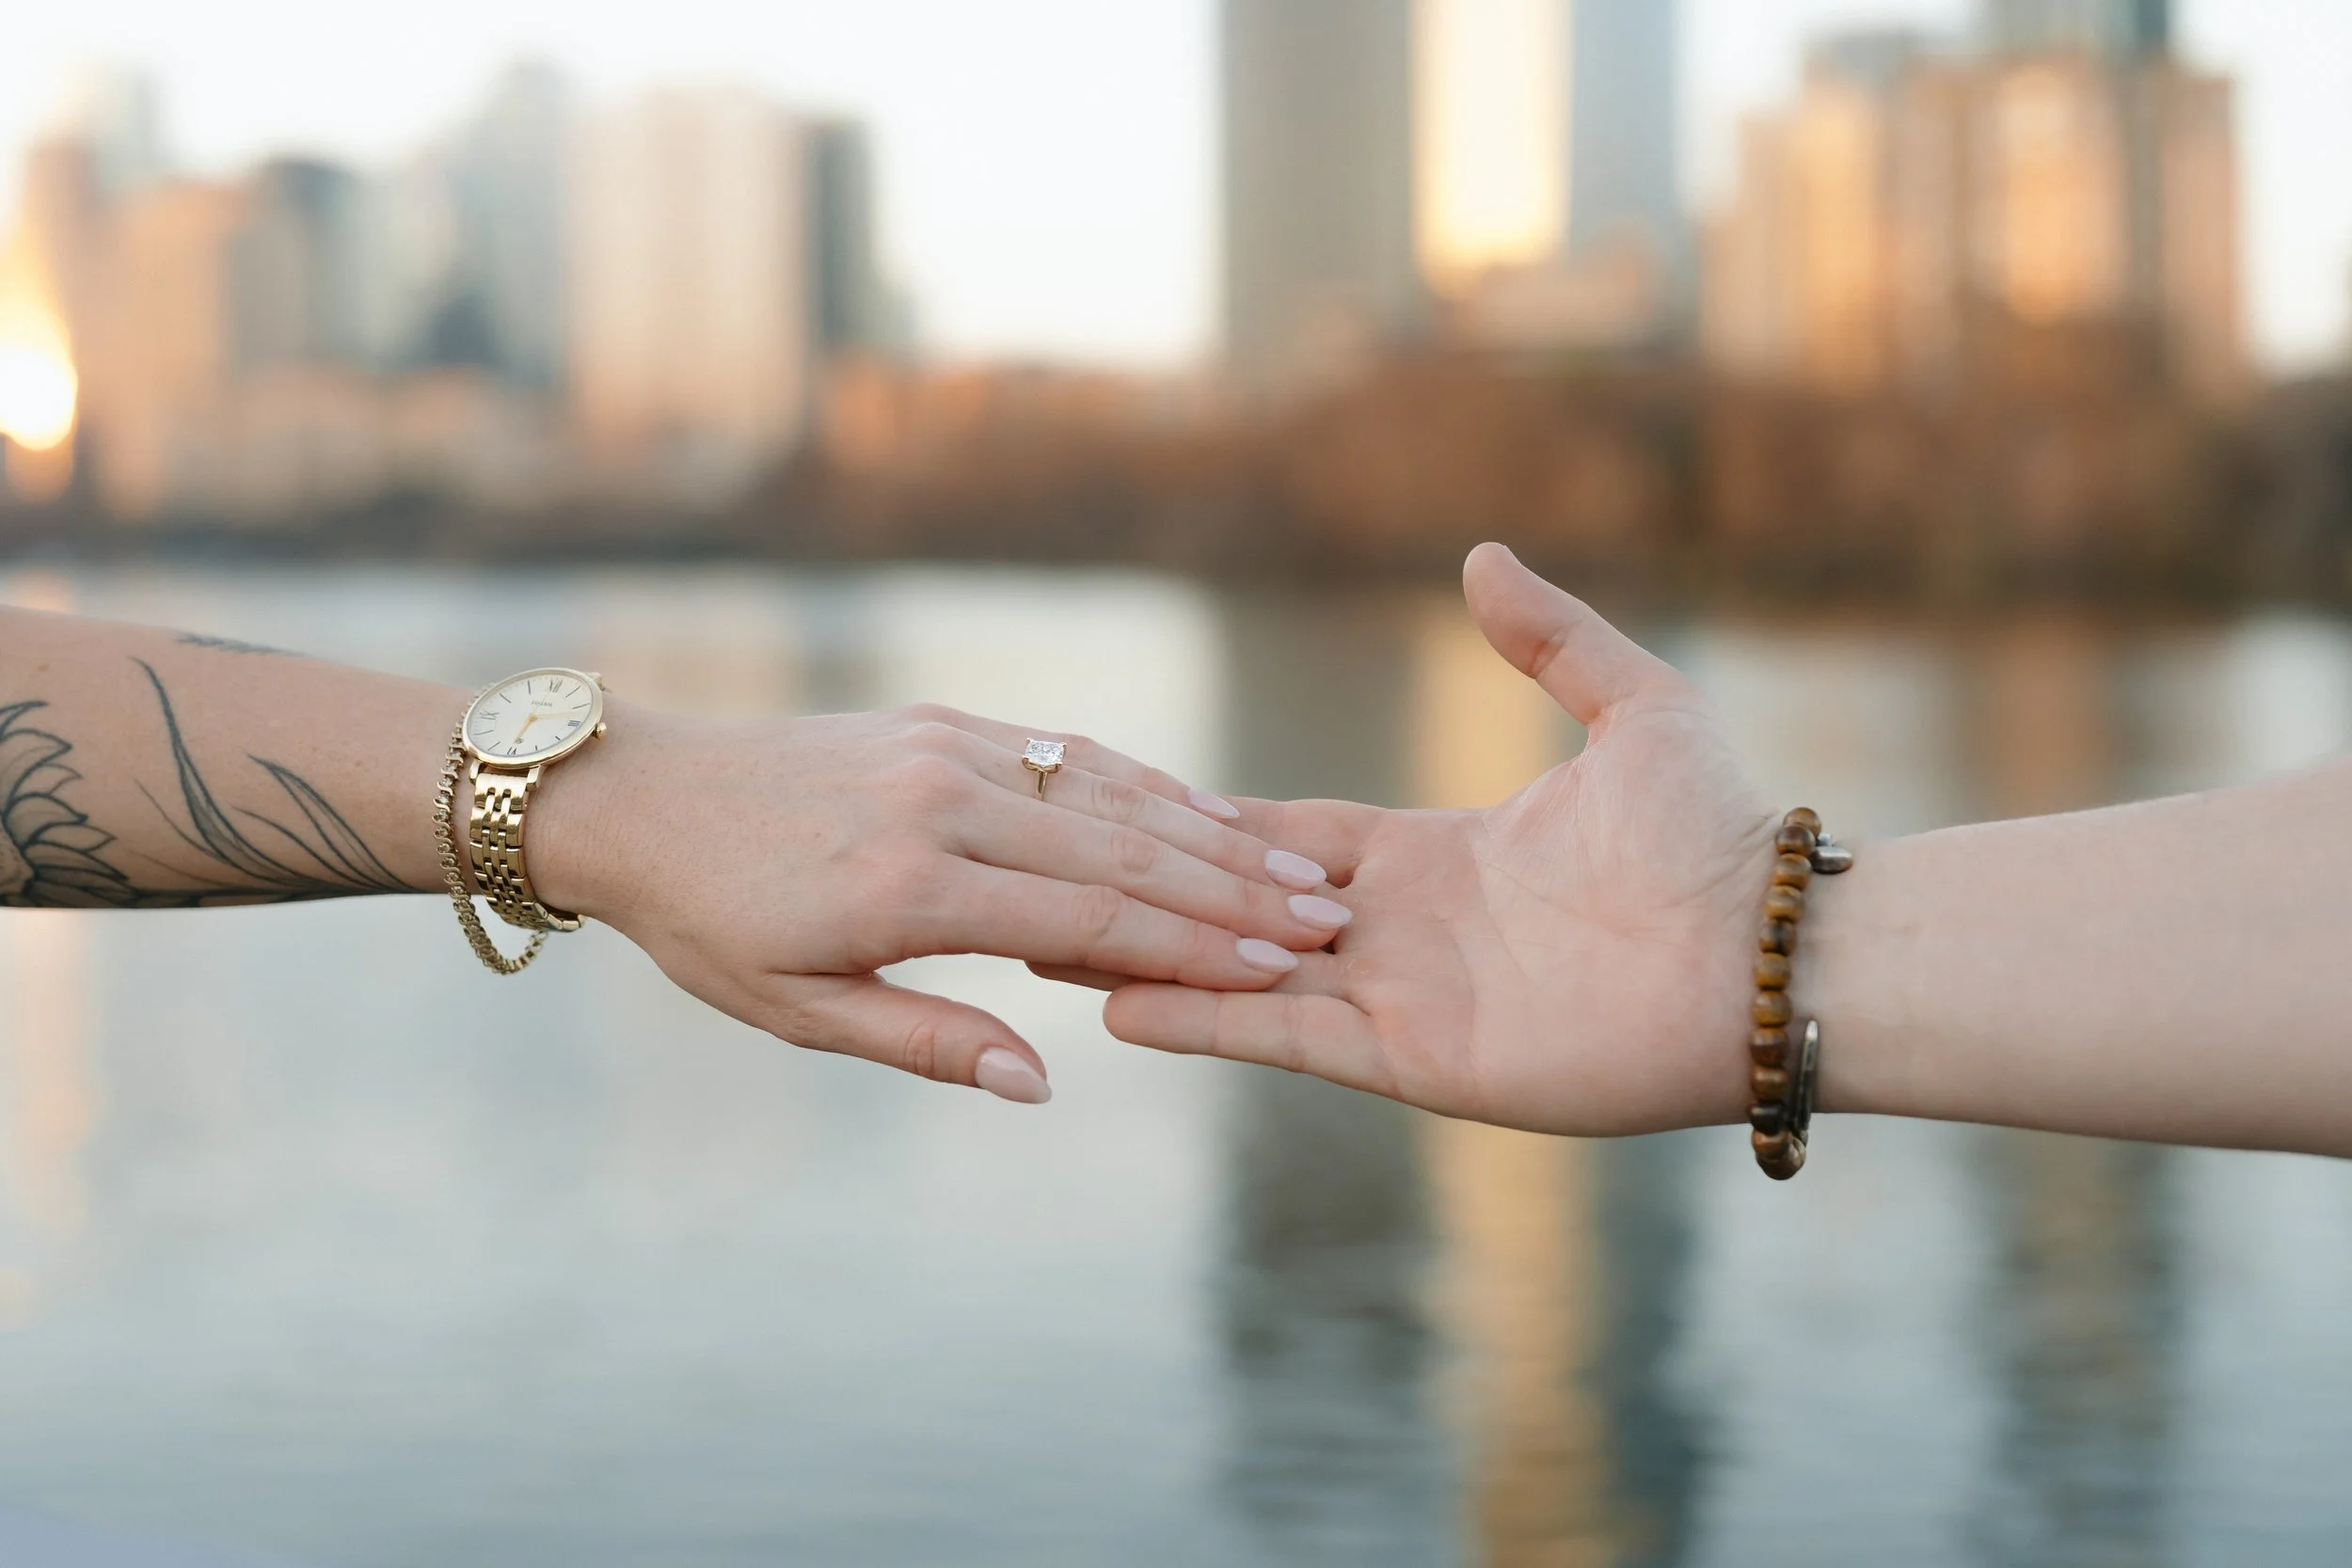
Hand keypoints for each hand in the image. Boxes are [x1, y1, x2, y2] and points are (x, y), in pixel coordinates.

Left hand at [529, 704, 1353, 1102]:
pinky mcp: (944, 721)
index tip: (1277, 974)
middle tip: (1321, 925)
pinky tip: (1202, 812)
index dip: (1191, 951)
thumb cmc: (710, 922)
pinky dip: (1143, 784)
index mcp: (907, 889)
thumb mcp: (795, 1009)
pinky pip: (1064, 753)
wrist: (640, 793)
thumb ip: (925, 1041)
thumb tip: (1041, 1081)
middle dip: (1229, 895)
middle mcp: (941, 805)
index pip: (1085, 924)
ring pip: (1106, 795)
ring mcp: (948, 749)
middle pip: (1118, 854)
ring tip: (1292, 873)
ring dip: (1206, 837)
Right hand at [1098, 544, 1778, 1135]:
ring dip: (1151, 959)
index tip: (1125, 798)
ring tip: (1043, 944)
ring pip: (1244, 975)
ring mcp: (1402, 999)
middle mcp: (1405, 931)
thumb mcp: (1632, 708)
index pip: (1293, 833)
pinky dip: (1205, 1023)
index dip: (1213, 818)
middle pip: (1246, 907)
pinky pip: (1286, 1039)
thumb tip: (1485, 556)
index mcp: (1438, 856)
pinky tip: (1121, 1007)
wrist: (1769, 952)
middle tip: (1050, 871)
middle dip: (1154, 893)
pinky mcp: (1414, 1060)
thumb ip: (1553, 637)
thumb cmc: (1713, 837)